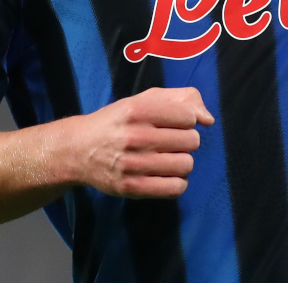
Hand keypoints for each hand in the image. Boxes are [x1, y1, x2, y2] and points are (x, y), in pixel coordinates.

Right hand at [75, 87, 213, 198]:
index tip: (173, 123)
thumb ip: (180, 98)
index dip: (186, 120)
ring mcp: (134, 164)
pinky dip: (177, 182)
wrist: (78, 150)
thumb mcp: (142, 100)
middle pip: (191, 141)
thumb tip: (208, 119)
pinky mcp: (133, 188)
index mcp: (138, 110)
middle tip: (169, 142)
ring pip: (186, 165)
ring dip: (182, 161)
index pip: (188, 116)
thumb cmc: (117, 121)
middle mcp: (135, 136)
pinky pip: (176, 188)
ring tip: (167, 158)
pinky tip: (165, 175)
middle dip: (185, 140)